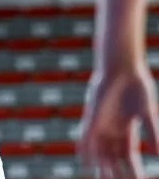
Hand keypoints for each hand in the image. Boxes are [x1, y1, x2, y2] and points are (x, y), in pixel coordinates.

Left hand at [79, 64, 158, 178]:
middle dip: (116, 172)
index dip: (134, 170)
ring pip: (99, 150)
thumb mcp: (148, 113)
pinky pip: (85, 135)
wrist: (121, 68)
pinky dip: (85, 149)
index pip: (130, 157)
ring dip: (100, 166)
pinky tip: (85, 161)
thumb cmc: (137, 87)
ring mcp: (101, 123)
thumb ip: (153, 133)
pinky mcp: (91, 115)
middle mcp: (112, 129)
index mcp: (128, 130)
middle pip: (113, 157)